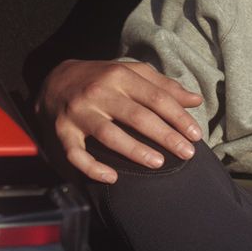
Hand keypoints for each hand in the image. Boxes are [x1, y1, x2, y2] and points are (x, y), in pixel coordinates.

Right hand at [38, 59, 204, 181]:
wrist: (55, 80)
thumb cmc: (102, 78)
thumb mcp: (131, 73)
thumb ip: (163, 86)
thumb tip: (196, 100)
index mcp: (119, 76)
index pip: (156, 97)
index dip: (178, 117)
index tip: (196, 135)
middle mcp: (99, 93)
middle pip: (137, 116)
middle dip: (165, 136)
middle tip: (187, 153)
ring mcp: (79, 113)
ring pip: (109, 135)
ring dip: (135, 151)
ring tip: (158, 163)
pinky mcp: (62, 131)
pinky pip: (76, 154)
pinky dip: (93, 168)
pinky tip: (112, 178)